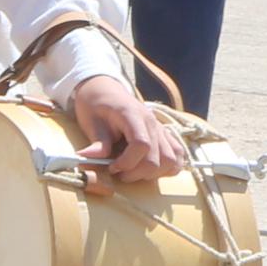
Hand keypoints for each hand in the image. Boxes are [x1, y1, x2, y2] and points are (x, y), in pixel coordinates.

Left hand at [67, 72, 186, 189]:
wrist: (106, 92)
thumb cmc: (97, 106)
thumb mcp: (91, 122)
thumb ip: (97, 142)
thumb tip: (88, 158)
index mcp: (133, 115)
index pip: (142, 145)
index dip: (127, 163)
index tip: (112, 167)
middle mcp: (152, 122)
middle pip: (157, 158)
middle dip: (137, 173)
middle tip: (119, 172)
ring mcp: (161, 129)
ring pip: (171, 160)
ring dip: (152, 173)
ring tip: (134, 171)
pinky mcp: (164, 135)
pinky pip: (177, 154)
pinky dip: (167, 167)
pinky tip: (150, 169)